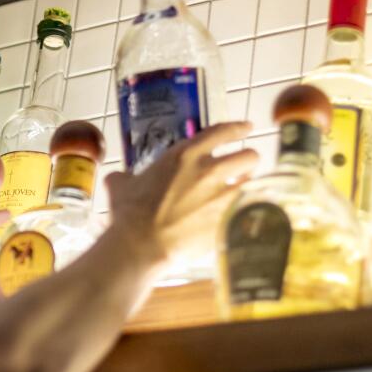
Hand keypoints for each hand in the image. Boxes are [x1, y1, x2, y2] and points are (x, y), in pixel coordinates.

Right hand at [105, 121, 257, 267]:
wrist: (142, 244)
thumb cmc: (129, 214)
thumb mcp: (120, 186)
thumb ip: (124, 177)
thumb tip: (117, 178)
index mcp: (183, 155)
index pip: (221, 132)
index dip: (237, 128)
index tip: (246, 127)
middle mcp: (209, 169)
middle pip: (248, 155)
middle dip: (248, 160)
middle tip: (243, 167)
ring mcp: (222, 195)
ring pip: (254, 181)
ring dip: (250, 185)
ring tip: (244, 190)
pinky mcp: (228, 219)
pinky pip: (250, 208)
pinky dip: (247, 210)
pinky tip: (242, 214)